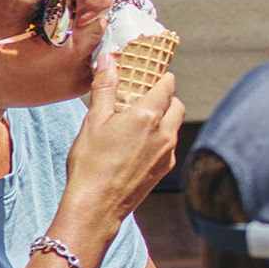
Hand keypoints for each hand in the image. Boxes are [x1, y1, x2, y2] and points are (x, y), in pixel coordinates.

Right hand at [63, 48, 185, 224]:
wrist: (96, 207)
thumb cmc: (91, 163)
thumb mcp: (94, 120)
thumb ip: (105, 88)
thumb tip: (108, 60)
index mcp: (148, 116)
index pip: (167, 84)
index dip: (159, 76)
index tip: (147, 74)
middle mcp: (165, 133)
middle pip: (176, 104)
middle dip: (164, 97)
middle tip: (141, 97)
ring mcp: (168, 153)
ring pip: (174, 126)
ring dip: (163, 118)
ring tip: (137, 121)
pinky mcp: (164, 169)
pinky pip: (169, 145)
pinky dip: (159, 138)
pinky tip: (137, 144)